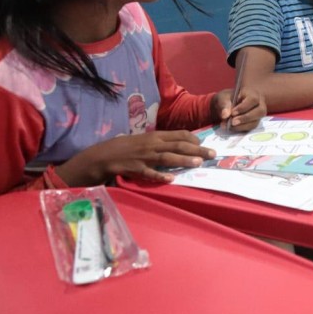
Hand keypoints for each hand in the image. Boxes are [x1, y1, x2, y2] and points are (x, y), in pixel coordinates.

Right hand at [57, 131, 214, 185]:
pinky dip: (160, 175)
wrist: (100, 156)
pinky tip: (171, 179)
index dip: (193, 139)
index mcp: (154, 136)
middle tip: (212, 155)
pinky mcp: (135, 169)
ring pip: (167, 157)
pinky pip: (149, 173)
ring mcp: (143, 157)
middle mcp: (151, 144)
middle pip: (178, 146)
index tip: (203, 145)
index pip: (179, 135)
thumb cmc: (124, 148)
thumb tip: (177, 145)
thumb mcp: (143, 140)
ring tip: (198, 163)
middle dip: (197, 150)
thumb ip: (159, 142)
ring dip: (183, 160)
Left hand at [212, 87, 266, 131]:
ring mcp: (258, 114)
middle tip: (232, 122)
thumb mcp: (223, 97)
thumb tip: (225, 115)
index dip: (243, 107)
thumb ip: (224, 104)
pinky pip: (251, 127)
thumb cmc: (228, 98)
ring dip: (243, 125)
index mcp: (252, 93)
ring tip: (230, 126)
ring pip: (256, 121)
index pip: (253, 100)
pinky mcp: (254, 122)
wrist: (229, 104)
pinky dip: (241, 129)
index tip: (232, 113)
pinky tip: (232, 128)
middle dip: (245, 118)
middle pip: (260, 111)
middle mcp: (259, 104)